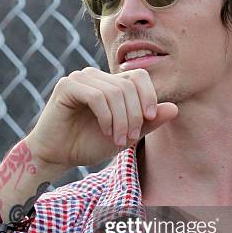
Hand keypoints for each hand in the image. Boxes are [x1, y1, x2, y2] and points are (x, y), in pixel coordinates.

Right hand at [25, 67, 177, 170]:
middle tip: (130, 138)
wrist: (57, 156)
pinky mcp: (67, 86)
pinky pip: (97, 96)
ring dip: (121, 120)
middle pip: (128, 86)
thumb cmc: (89, 144)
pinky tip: (105, 131)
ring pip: (114, 92)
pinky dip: (106, 116)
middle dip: (135, 114)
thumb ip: (148, 123)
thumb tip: (174, 108)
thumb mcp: (126, 136)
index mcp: (111, 83)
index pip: (139, 76)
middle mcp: (96, 76)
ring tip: (118, 140)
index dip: (149, 96)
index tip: (151, 119)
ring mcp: (81, 78)